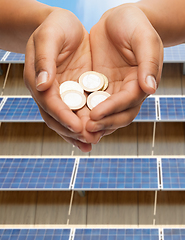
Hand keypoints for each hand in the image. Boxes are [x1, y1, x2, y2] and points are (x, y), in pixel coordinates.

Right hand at [24, 9, 100, 151]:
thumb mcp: (49, 37)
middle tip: (89, 141)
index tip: (77, 128)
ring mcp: (63, 93)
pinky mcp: (76, 91)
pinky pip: (80, 110)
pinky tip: (97, 131)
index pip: (50, 104)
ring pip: (69, 118)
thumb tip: (43, 85)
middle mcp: (50, 91)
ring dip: (79, 133)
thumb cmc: (55, 27)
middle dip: (72, 131)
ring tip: (92, 143)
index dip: (63, 117)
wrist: (64, 25)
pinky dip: (87, 122)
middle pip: (58, 117)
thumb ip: (45, 59)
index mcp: (39, 81)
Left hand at [86, 4, 162, 135]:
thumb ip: (148, 62)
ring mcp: (113, 90)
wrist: (117, 20)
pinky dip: (85, 112)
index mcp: (141, 82)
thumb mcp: (144, 39)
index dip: (113, 109)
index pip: (128, 101)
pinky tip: (73, 117)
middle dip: (104, 123)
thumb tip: (150, 88)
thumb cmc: (133, 24)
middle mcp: (127, 90)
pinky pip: (92, 103)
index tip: (96, 114)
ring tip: (79, 130)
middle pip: (119, 114)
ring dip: (94, 124)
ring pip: (106, 114)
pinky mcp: (99, 87)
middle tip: (86, 129)